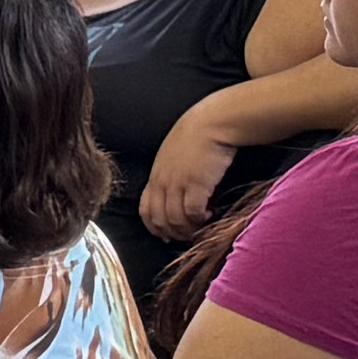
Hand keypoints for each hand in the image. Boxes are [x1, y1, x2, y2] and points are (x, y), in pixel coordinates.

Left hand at [143, 97, 246, 237]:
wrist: (212, 122)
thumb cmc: (197, 136)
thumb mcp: (173, 156)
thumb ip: (170, 173)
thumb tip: (178, 191)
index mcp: (155, 176)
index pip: (146, 210)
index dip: (155, 227)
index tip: (166, 235)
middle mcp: (162, 182)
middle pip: (159, 220)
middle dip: (173, 233)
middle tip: (188, 236)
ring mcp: (178, 183)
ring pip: (176, 220)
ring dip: (189, 229)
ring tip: (201, 226)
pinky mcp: (196, 184)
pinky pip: (193, 212)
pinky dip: (200, 220)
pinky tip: (210, 215)